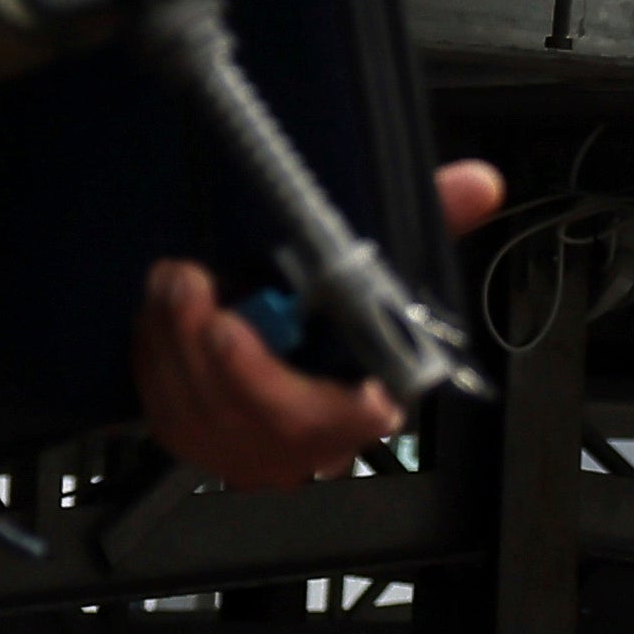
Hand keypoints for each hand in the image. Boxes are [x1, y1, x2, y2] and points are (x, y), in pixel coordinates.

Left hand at [125, 163, 495, 489]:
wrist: (303, 381)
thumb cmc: (352, 330)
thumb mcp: (394, 278)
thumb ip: (434, 226)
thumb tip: (480, 182)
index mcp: (362, 407)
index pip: (335, 415)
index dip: (268, 379)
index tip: (228, 327)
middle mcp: (306, 445)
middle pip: (247, 416)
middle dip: (208, 350)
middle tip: (187, 285)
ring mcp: (245, 451)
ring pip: (196, 414)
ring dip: (171, 346)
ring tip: (170, 284)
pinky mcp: (201, 443)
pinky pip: (165, 409)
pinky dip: (154, 360)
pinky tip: (157, 313)